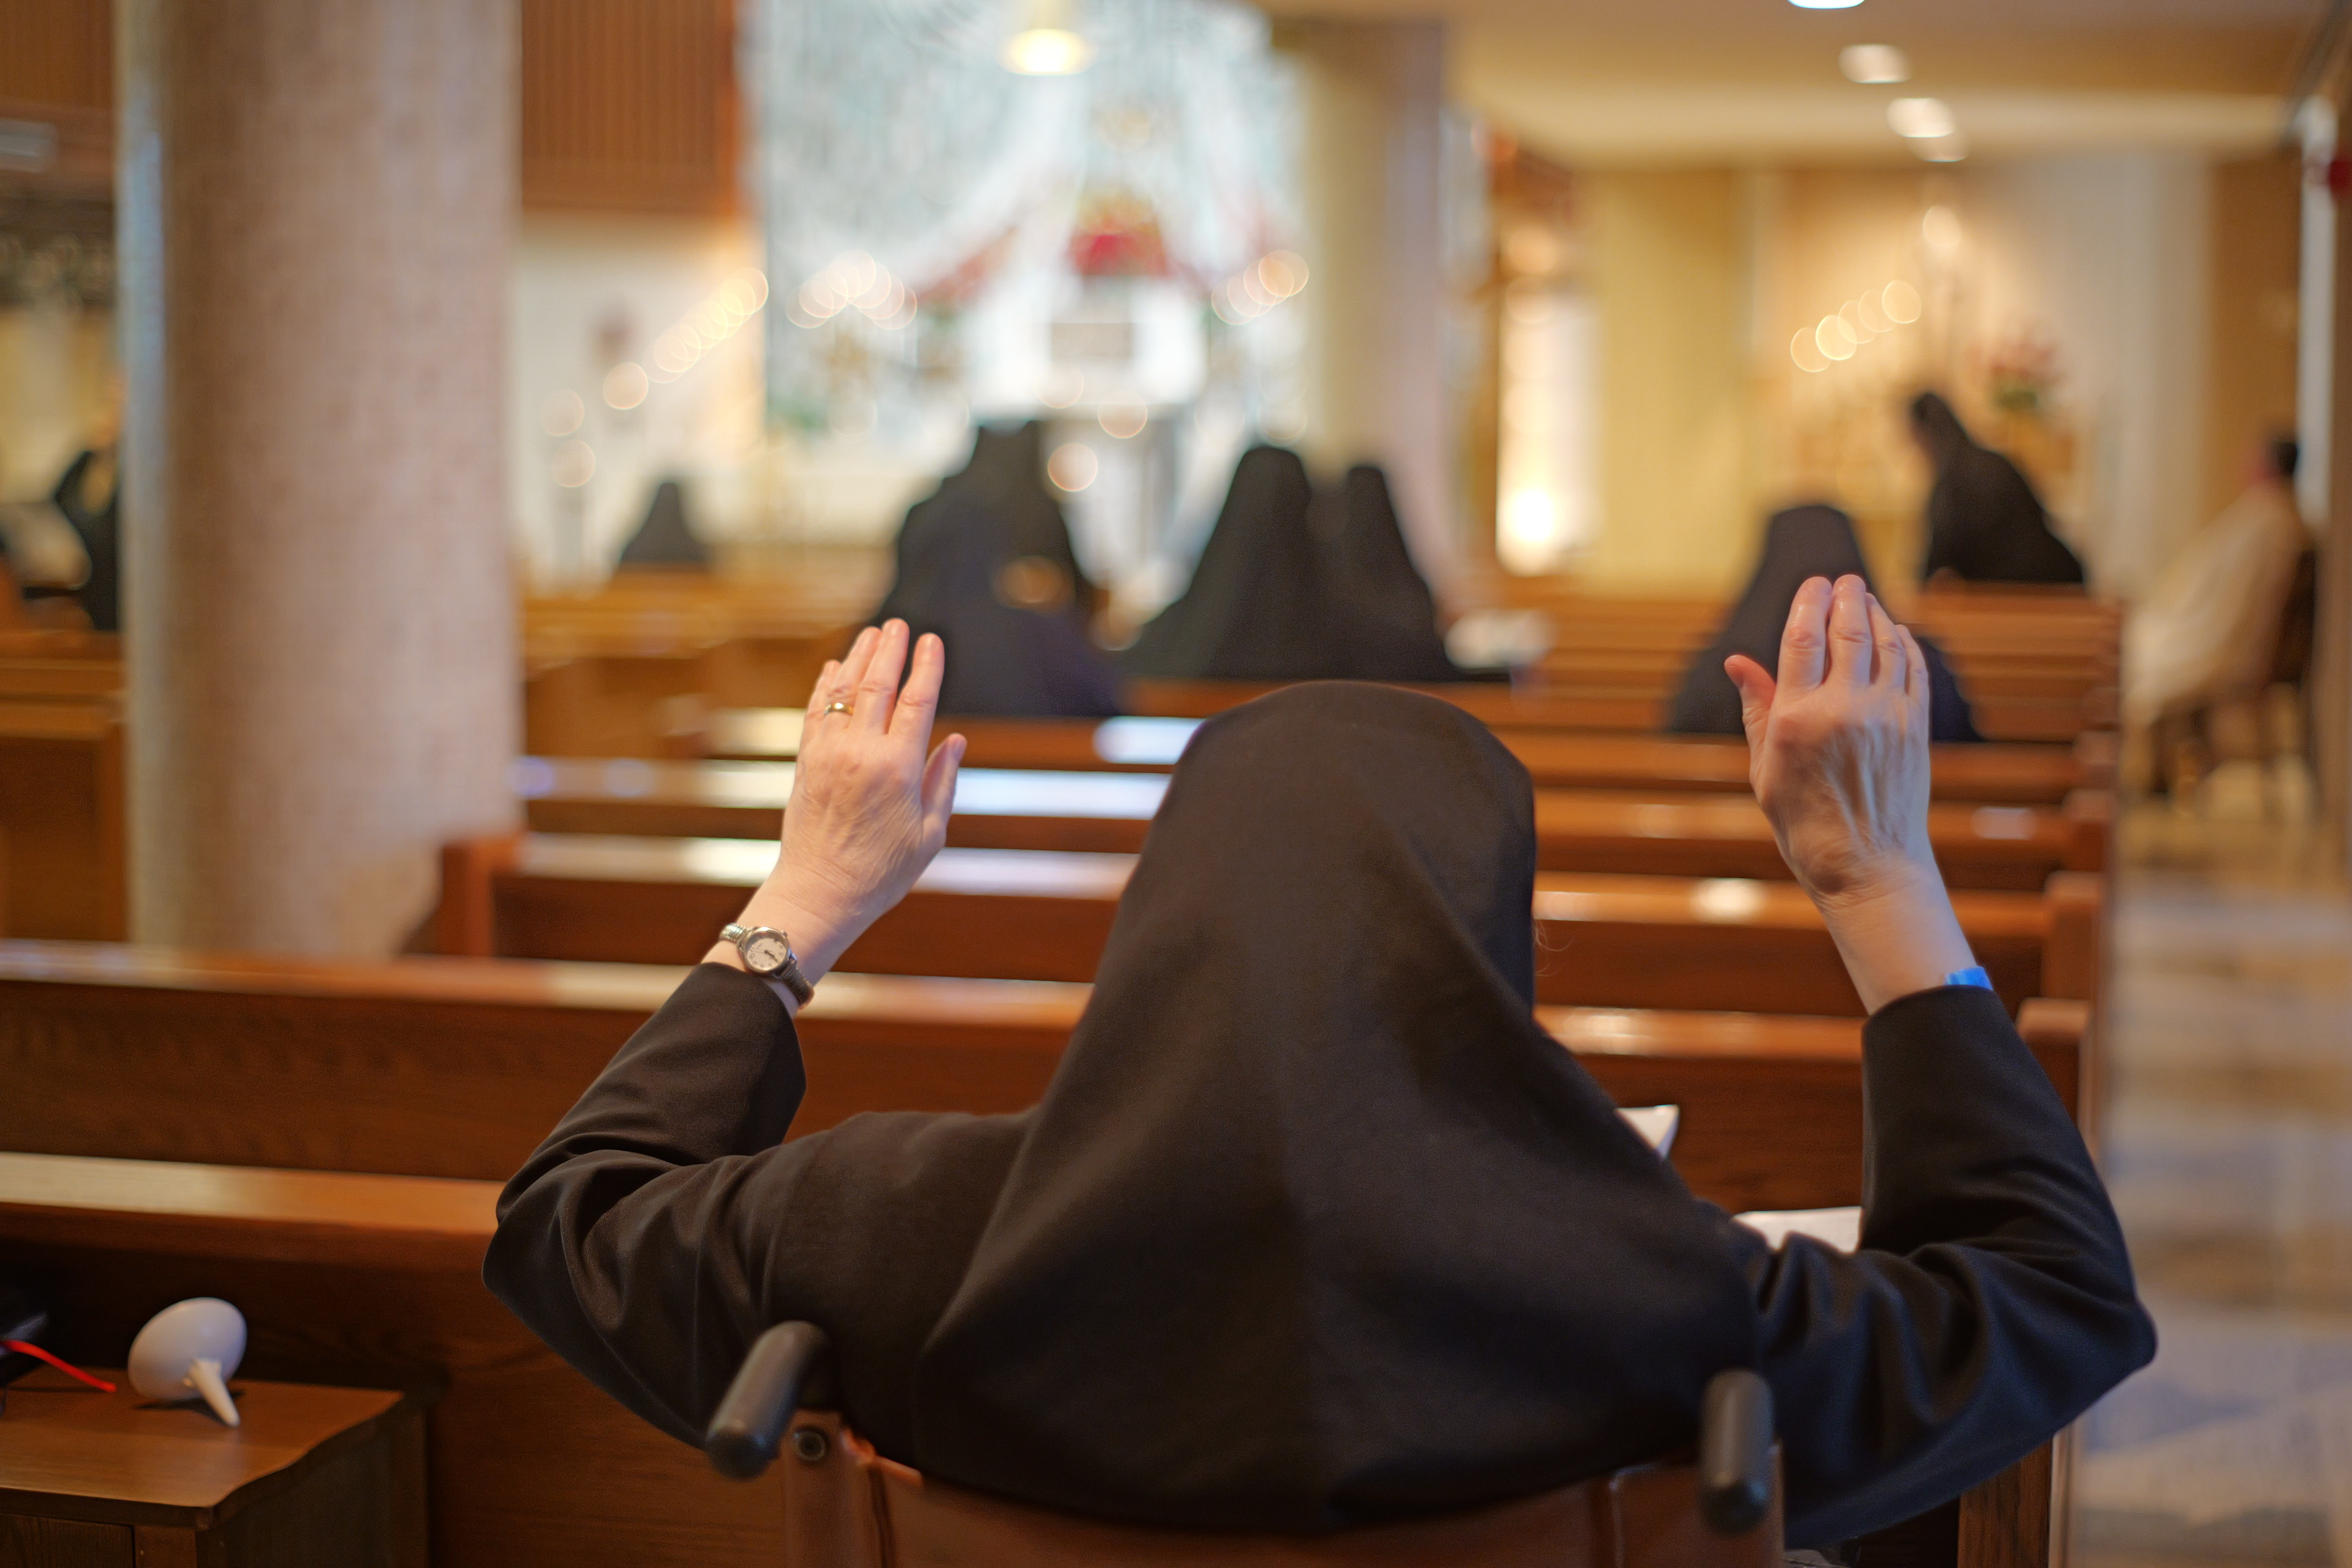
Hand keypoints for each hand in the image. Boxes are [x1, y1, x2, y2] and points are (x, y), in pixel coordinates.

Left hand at [706, 620, 964, 1003]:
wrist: (820, 894)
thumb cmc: (882, 873)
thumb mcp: (929, 834)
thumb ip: (942, 782)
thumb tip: (954, 739)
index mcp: (898, 769)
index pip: (916, 702)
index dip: (926, 666)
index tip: (933, 640)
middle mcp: (860, 754)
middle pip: (876, 685)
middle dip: (890, 650)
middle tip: (899, 624)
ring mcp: (828, 755)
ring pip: (842, 692)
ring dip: (857, 658)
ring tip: (870, 634)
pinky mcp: (806, 763)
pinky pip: (815, 712)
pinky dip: (824, 686)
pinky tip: (831, 668)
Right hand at [1725, 575, 1974, 1010]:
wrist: (1869, 867)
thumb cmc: (1805, 825)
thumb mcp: (1765, 770)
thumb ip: (1757, 709)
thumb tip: (1738, 661)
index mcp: (1797, 719)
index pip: (1802, 638)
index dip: (1808, 602)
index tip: (1812, 583)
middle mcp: (1845, 710)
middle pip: (1848, 630)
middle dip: (1846, 597)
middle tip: (1843, 580)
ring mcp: (1887, 717)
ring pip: (1886, 643)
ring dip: (1877, 613)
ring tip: (1867, 598)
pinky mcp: (1915, 728)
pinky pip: (1913, 669)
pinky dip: (1905, 643)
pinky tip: (1896, 634)